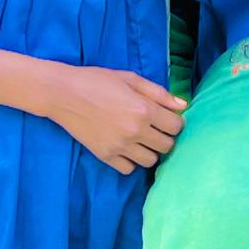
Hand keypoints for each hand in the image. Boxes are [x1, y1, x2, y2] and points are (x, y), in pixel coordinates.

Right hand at [52, 66, 185, 175]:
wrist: (64, 94)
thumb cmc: (98, 80)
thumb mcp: (131, 79)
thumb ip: (159, 93)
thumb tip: (183, 105)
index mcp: (144, 109)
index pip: (176, 127)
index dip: (175, 121)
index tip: (166, 118)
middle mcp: (135, 131)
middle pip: (167, 146)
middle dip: (165, 137)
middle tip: (154, 128)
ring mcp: (120, 146)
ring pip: (151, 161)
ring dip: (150, 150)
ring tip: (140, 138)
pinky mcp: (105, 156)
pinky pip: (129, 169)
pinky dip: (131, 160)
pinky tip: (126, 147)